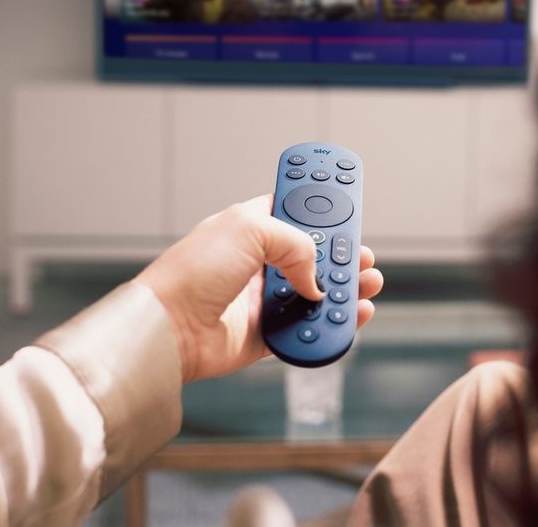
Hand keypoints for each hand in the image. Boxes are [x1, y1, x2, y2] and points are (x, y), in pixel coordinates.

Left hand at [135, 195, 384, 382]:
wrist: (170, 329)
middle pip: (316, 255)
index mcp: (253, 228)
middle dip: (344, 254)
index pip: (296, 210)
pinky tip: (352, 315)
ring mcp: (263, 299)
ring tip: (367, 285)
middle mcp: (260, 262)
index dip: (322, 207)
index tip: (348, 203)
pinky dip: (334, 324)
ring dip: (347, 289)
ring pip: (319, 293)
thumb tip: (315, 280)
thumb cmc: (192, 273)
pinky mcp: (267, 333)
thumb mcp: (248, 228)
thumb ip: (296, 243)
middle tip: (362, 256)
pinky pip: (310, 329)